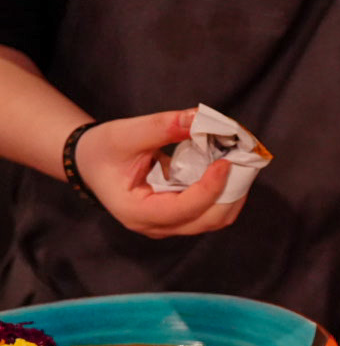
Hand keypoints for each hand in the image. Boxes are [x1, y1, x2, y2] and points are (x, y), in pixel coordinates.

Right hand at [75, 109, 242, 236]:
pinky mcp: (179, 219)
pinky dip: (224, 193)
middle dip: (230, 191)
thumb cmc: (102, 150)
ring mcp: (169, 226)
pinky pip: (211, 212)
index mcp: (136, 212)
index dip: (210, 188)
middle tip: (241, 159)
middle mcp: (155, 227)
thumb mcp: (125, 133)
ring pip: (214, 219)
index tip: (226, 163)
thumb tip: (200, 118)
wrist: (90, 163)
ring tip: (237, 162)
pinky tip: (226, 170)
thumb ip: (162, 127)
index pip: (184, 208)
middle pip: (208, 220)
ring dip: (232, 193)